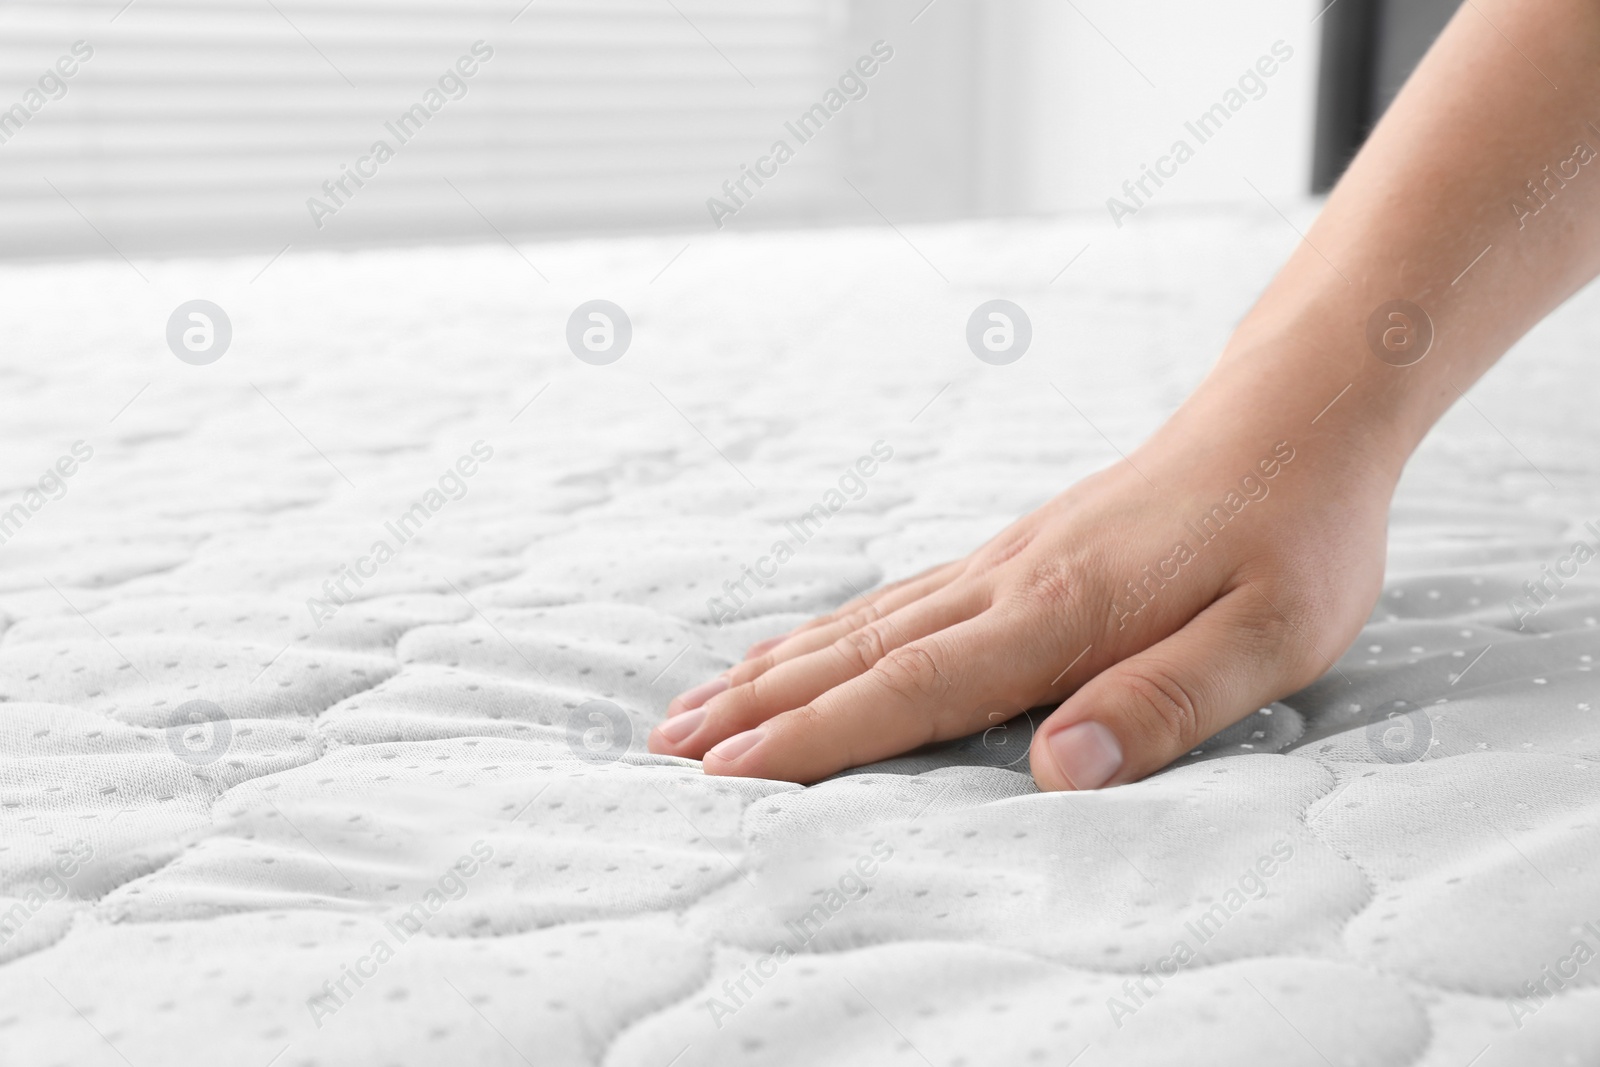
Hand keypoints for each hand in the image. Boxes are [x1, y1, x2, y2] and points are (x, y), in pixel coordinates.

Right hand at [649, 418, 1394, 789]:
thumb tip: (1059, 772)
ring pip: (862, 622)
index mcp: (1061, 612)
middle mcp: (1007, 582)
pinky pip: (895, 599)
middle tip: (666, 748)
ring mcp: (1001, 562)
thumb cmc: (1293, 535)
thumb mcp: (1267, 637)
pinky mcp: (1012, 553)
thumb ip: (1162, 704)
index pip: (913, 688)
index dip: (817, 736)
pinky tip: (800, 647)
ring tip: (698, 705)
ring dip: (775, 669)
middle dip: (757, 708)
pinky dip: (827, 631)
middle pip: (857, 652)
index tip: (728, 773)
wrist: (1291, 419)